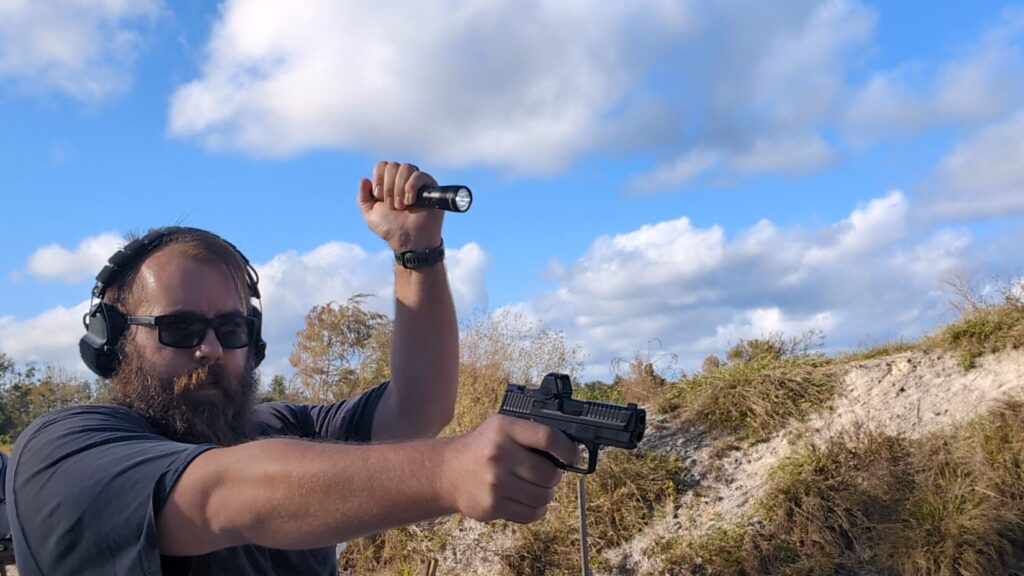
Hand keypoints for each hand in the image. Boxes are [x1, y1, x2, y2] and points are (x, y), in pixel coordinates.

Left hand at [357, 160, 443, 252]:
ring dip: (400, 189)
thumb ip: (363, 197)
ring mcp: (417, 182)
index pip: (382, 165)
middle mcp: (402, 180)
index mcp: (388, 183)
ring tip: (401, 206)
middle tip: (391, 205)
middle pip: (393, 166)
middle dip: (389, 187)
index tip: (379, 197)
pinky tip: (411, 202)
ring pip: (406, 168)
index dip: (379, 179)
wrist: (409, 239)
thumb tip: (365, 179)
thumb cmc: (391, 229)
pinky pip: (419, 175)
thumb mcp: (370, 215)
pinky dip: (411, 188)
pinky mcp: (430, 186)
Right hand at [439, 415, 578, 522]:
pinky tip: (530, 501)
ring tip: (537, 488)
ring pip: (543, 496)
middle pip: (549, 473)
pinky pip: (531, 514)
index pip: (547, 437)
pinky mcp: (493, 505)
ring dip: (546, 494)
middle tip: (548, 474)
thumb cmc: (482, 448)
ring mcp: (495, 482)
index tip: (573, 456)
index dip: (567, 449)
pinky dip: (537, 510)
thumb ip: (529, 433)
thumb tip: (569, 450)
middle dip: (554, 476)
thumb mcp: (500, 428)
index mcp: (503, 428)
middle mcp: (499, 454)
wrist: (447, 473)